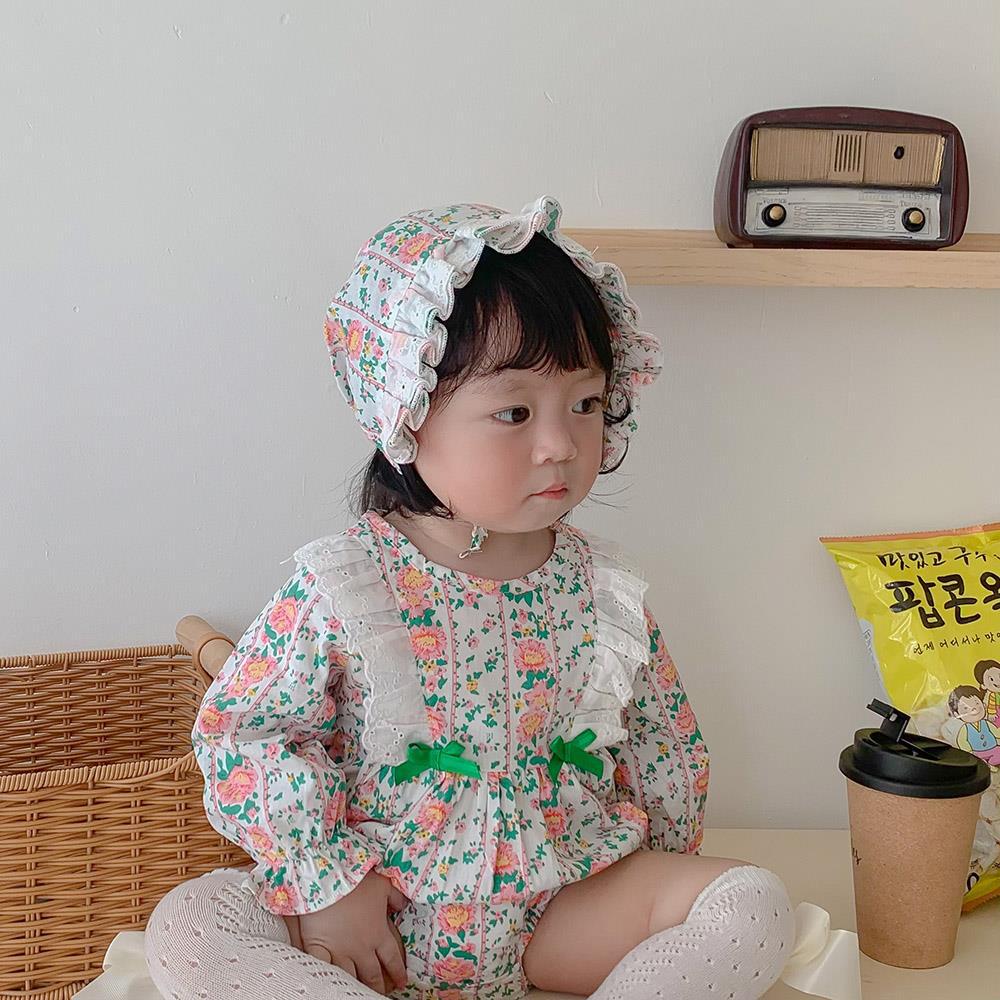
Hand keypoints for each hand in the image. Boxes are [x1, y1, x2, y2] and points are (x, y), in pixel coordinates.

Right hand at [288, 870, 408, 994]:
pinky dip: (327, 978)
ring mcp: (340, 952)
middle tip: (382, 994)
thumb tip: (403, 905)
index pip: (392, 958)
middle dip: (378, 986)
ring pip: (351, 978)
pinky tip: (330, 985)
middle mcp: (361, 948)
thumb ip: (396, 897)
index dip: (398, 972)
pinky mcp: (320, 949)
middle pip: (372, 974)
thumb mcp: (383, 885)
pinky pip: (324, 970)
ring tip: (360, 994)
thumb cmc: (357, 882)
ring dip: (357, 987)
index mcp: (378, 934)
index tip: (402, 982)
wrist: (326, 882)